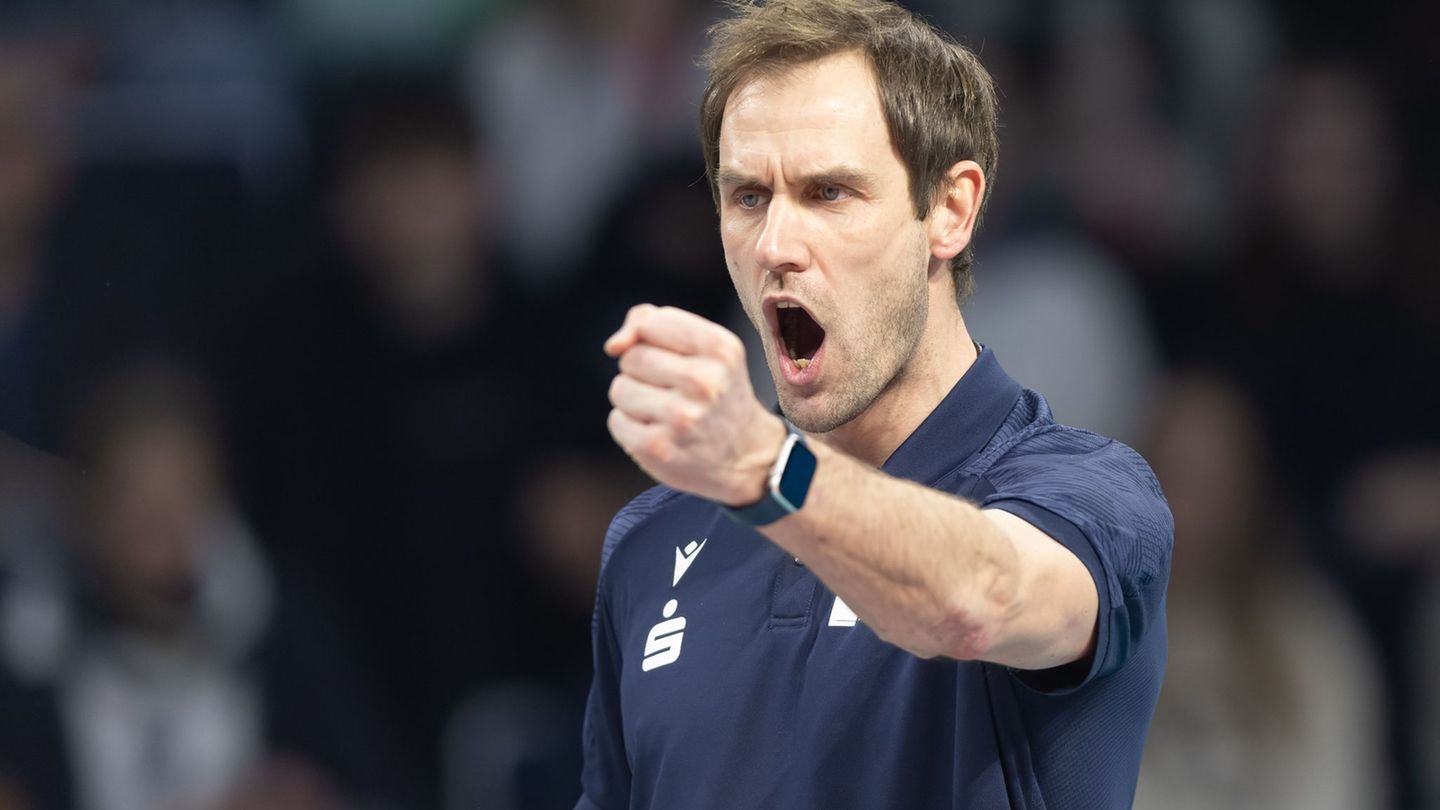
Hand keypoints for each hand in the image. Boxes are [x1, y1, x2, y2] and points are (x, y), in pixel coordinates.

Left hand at [605, 304, 787, 505]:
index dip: (649, 338)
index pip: (648, 322)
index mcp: (719, 348)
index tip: (671, 356)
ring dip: (634, 400)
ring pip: (620, 388)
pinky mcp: (658, 447)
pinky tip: (659, 433)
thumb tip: (613, 345)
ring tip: (667, 413)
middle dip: (642, 371)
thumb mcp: (706, 346)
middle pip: (631, 357)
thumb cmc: (714, 391)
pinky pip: (617, 420)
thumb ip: (654, 324)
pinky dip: (630, 427)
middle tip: (675, 390)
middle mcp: (704, 382)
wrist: (745, 455)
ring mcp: (680, 417)